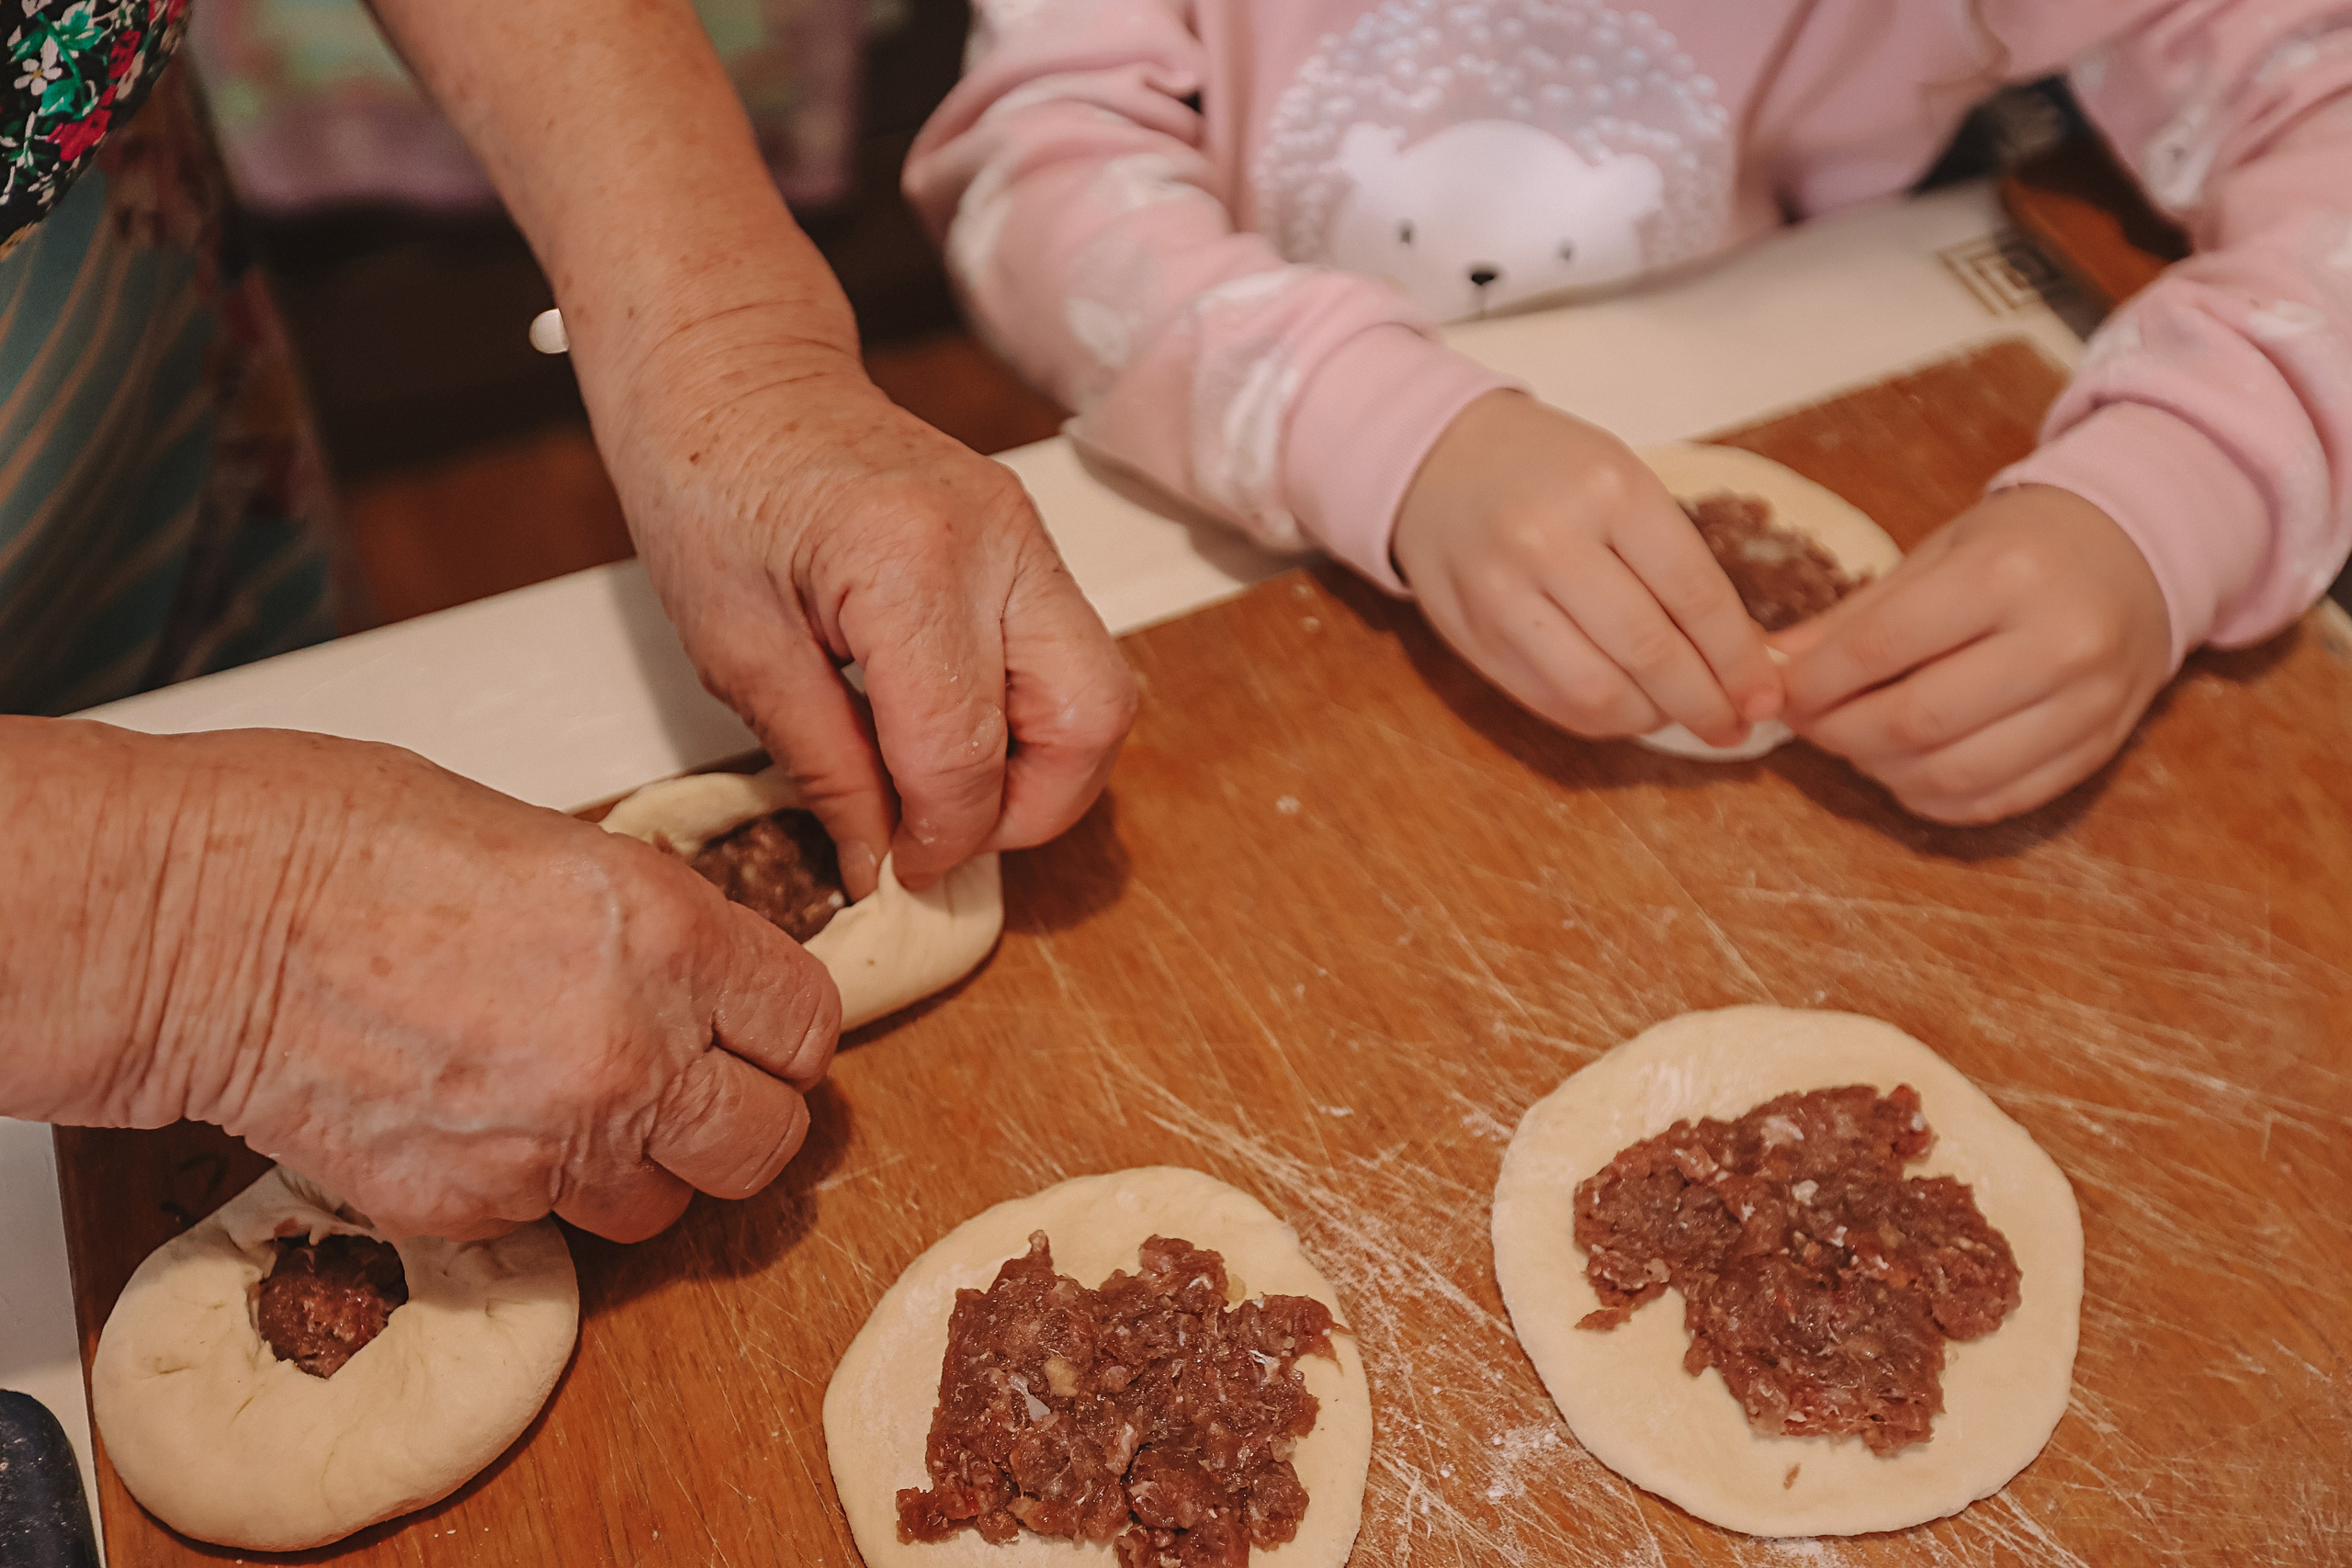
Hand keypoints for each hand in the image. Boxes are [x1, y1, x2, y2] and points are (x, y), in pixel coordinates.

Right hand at [31, 727, 839, 1242]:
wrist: (200, 920)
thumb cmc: (342, 840)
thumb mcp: (550, 840)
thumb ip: (643, 922)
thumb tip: (684, 966)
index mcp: (670, 937)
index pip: (806, 1028)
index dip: (784, 1034)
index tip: (759, 1034)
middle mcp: (636, 1051)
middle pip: (766, 1142)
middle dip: (740, 1120)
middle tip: (697, 1091)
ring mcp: (555, 1142)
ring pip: (662, 1206)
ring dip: (638, 1169)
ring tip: (576, 1110)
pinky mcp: (470, 1209)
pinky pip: (550, 1227)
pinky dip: (534, 1192)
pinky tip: (481, 1124)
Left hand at [601, 321, 1137, 899]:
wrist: (733, 373)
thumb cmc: (705, 490)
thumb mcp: (735, 651)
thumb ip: (824, 767)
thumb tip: (882, 865)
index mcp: (908, 563)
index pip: (966, 752)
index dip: (938, 838)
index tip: (894, 871)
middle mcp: (999, 543)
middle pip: (1090, 722)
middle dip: (1030, 812)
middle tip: (943, 840)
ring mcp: (1030, 535)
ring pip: (1101, 694)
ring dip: (1043, 769)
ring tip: (946, 790)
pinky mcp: (1032, 541)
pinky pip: (1070, 656)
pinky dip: (1030, 719)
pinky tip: (950, 731)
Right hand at [1392, 392, 1782, 746]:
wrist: (1437, 461)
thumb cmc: (1549, 469)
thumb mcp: (1621, 480)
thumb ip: (1675, 558)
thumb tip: (1742, 652)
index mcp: (1609, 490)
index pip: (1694, 594)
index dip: (1738, 658)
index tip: (1765, 694)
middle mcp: (1551, 542)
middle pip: (1650, 651)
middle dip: (1705, 702)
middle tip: (1735, 726)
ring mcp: (1503, 594)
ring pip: (1597, 691)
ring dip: (1653, 718)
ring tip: (1680, 717)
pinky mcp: (1473, 636)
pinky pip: (1551, 701)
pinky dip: (1601, 719)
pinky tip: (1628, 710)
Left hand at [1776, 485, 2172, 822]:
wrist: (2140, 556)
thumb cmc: (2023, 549)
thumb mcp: (1940, 554)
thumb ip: (1858, 615)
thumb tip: (1777, 666)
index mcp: (2007, 575)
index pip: (1883, 646)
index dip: (1816, 681)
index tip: (1781, 691)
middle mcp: (2058, 642)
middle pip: (1915, 720)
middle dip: (1839, 732)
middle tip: (1808, 723)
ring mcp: (2088, 704)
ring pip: (1952, 774)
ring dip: (1880, 771)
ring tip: (1854, 743)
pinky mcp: (2100, 749)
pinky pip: (1996, 801)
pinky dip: (1932, 798)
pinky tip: (1905, 769)